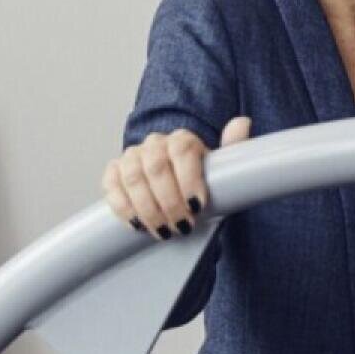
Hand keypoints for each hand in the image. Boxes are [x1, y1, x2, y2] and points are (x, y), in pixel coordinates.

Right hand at [103, 116, 251, 238]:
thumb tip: (242, 122)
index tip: (197, 205)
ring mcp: (131, 157)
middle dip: (170, 202)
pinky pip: (112, 186)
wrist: (177, 194)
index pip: (182, 150)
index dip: (189, 179)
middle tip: (181, 226)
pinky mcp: (113, 173)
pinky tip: (138, 224)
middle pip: (156, 167)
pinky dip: (124, 207)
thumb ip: (233, 148)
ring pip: (133, 178)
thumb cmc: (200, 184)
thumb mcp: (221, 170)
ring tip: (164, 231)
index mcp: (182, 140)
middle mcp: (154, 144)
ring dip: (148, 209)